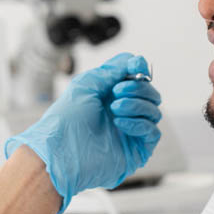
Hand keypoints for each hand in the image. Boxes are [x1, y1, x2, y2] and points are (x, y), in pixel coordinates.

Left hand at [5, 53, 161, 212]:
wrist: (60, 152)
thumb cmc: (67, 120)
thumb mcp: (87, 84)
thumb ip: (113, 70)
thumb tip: (137, 61)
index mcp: (112, 95)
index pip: (138, 79)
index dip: (140, 69)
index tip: (136, 66)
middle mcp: (125, 112)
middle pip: (150, 93)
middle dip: (138, 87)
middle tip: (117, 92)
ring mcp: (132, 131)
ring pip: (154, 110)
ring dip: (136, 104)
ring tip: (114, 108)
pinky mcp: (138, 149)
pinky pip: (153, 131)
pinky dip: (139, 123)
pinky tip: (120, 123)